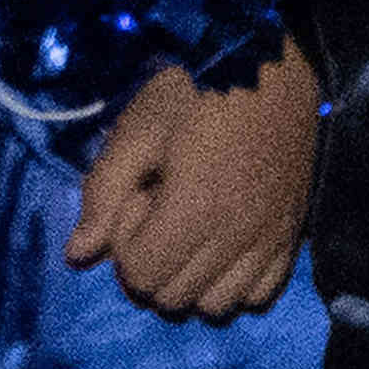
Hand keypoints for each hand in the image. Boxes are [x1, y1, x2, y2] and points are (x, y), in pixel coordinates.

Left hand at [62, 42, 317, 320]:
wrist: (265, 63)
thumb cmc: (194, 91)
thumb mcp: (137, 130)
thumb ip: (103, 193)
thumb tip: (76, 254)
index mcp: (194, 210)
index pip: (141, 275)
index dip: (125, 244)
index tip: (137, 202)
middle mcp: (236, 236)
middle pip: (174, 297)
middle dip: (154, 263)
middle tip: (160, 212)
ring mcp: (269, 239)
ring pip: (217, 305)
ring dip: (192, 280)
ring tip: (191, 230)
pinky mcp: (292, 235)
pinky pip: (261, 294)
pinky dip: (237, 283)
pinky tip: (224, 245)